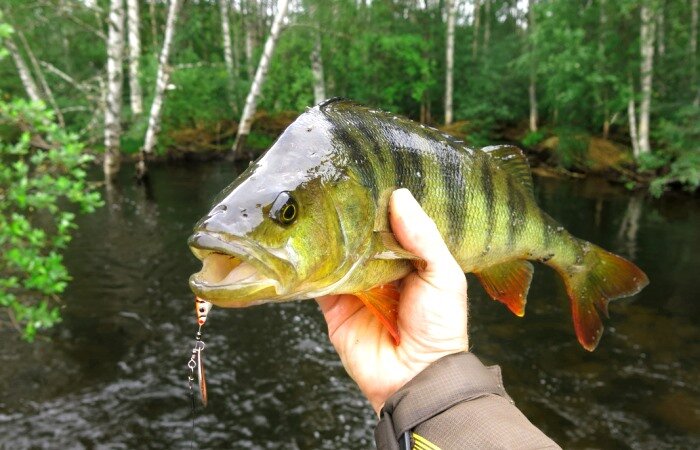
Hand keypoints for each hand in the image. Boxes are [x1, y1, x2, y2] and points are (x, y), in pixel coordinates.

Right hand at [316, 188, 468, 413]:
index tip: (365, 175)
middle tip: (332, 185)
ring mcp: (355, 288)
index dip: (380, 204)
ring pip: (336, 255)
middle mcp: (380, 271)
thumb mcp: (443, 274)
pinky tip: (302, 244)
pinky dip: (310, 267)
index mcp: (409, 260)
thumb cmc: (439, 326)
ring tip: (313, 206)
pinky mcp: (334, 307)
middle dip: (349, 218)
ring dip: (327, 238)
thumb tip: (400, 195)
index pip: (391, 224)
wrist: (416, 378)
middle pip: (359, 238)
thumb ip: (423, 236)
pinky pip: (317, 282)